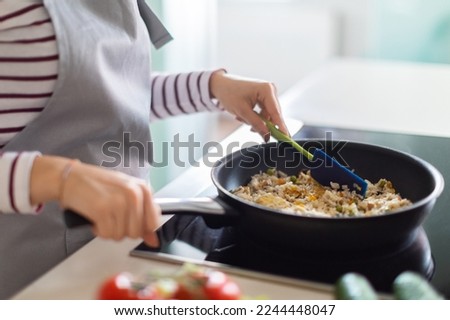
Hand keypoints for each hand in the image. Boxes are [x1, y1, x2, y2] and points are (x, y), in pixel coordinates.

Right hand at [30, 156, 160, 245]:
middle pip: (136, 232)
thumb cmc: (97, 184)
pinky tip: (95, 218)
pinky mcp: (103, 210)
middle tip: (112, 217)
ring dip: (109, 230)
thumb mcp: (125, 194)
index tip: (130, 224)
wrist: (70, 177)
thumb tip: (154, 240)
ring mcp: (119, 202)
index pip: (153, 222)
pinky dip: (99, 231)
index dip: (142, 229)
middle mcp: (134, 195)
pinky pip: (107, 234)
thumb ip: (142, 215)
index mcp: (143, 189)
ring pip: (121, 235)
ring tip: (102, 215)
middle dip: (122, 229)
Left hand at [209, 70, 288, 140]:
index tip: (286, 137)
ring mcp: (268, 94)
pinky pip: (264, 113)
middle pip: (273, 115)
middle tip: (252, 129)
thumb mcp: (242, 111)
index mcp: (267, 90)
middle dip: (263, 124)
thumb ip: (256, 124)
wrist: (221, 85)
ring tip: (241, 118)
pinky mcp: (264, 98)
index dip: (281, 126)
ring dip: (256, 121)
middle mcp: (270, 90)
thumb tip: (267, 135)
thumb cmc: (229, 93)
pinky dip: (255, 117)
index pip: (276, 112)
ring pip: (267, 116)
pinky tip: (244, 116)